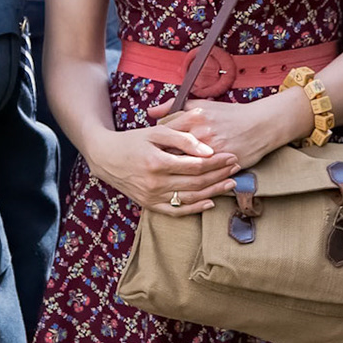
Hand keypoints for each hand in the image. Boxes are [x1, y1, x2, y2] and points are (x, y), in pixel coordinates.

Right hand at [87, 121, 237, 216]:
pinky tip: (210, 202)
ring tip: (231, 183)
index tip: (231, 156)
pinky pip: (176, 211)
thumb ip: (182, 136)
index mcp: (157, 161)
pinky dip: (195, 209)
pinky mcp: (149, 205)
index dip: (217, 162)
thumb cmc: (132, 141)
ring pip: (190, 197)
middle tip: (236, 168)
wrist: (106, 158)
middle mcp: (155, 182)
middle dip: (220, 175)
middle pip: (197, 182)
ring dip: (214, 191)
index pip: (196, 165)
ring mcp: (152, 196)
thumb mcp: (155, 132)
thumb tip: (207, 148)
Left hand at [146, 90, 309, 171]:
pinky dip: (193, 184)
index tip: (148, 152)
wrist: (261, 125)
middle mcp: (203, 136)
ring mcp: (215, 153)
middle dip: (162, 165)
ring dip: (176, 177)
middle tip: (151, 170)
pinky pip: (204, 178)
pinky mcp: (225, 166)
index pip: (166, 136)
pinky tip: (184, 186)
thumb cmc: (229, 114)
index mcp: (195, 119)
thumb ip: (174, 108)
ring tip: (166, 180)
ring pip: (187, 170)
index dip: (155, 146)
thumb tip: (151, 112)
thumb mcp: (201, 105)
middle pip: (173, 155)